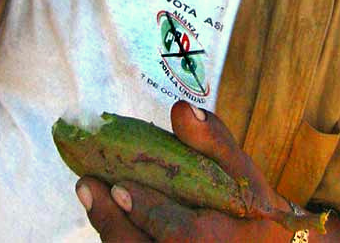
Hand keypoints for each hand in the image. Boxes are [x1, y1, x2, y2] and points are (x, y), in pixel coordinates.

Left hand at [76, 101, 290, 241]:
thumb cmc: (250, 203)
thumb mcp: (241, 170)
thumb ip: (213, 140)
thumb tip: (181, 110)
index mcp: (226, 242)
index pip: (183, 237)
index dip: (150, 213)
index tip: (119, 187)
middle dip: (113, 225)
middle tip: (89, 186)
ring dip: (110, 230)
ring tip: (92, 193)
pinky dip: (119, 236)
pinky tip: (106, 210)